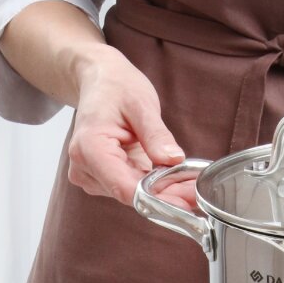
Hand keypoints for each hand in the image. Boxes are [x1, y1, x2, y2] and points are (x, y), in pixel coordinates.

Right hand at [67, 45, 192, 206]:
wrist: (100, 82)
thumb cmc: (115, 87)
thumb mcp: (141, 104)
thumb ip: (156, 135)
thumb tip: (173, 159)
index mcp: (90, 148)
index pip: (125, 188)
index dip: (159, 199)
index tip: (187, 200)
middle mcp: (85, 168)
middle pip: (132, 195)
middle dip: (167, 195)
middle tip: (198, 191)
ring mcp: (91, 176)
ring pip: (134, 195)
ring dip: (163, 191)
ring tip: (188, 181)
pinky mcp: (101, 179)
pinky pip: (132, 188)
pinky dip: (154, 186)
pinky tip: (173, 178)